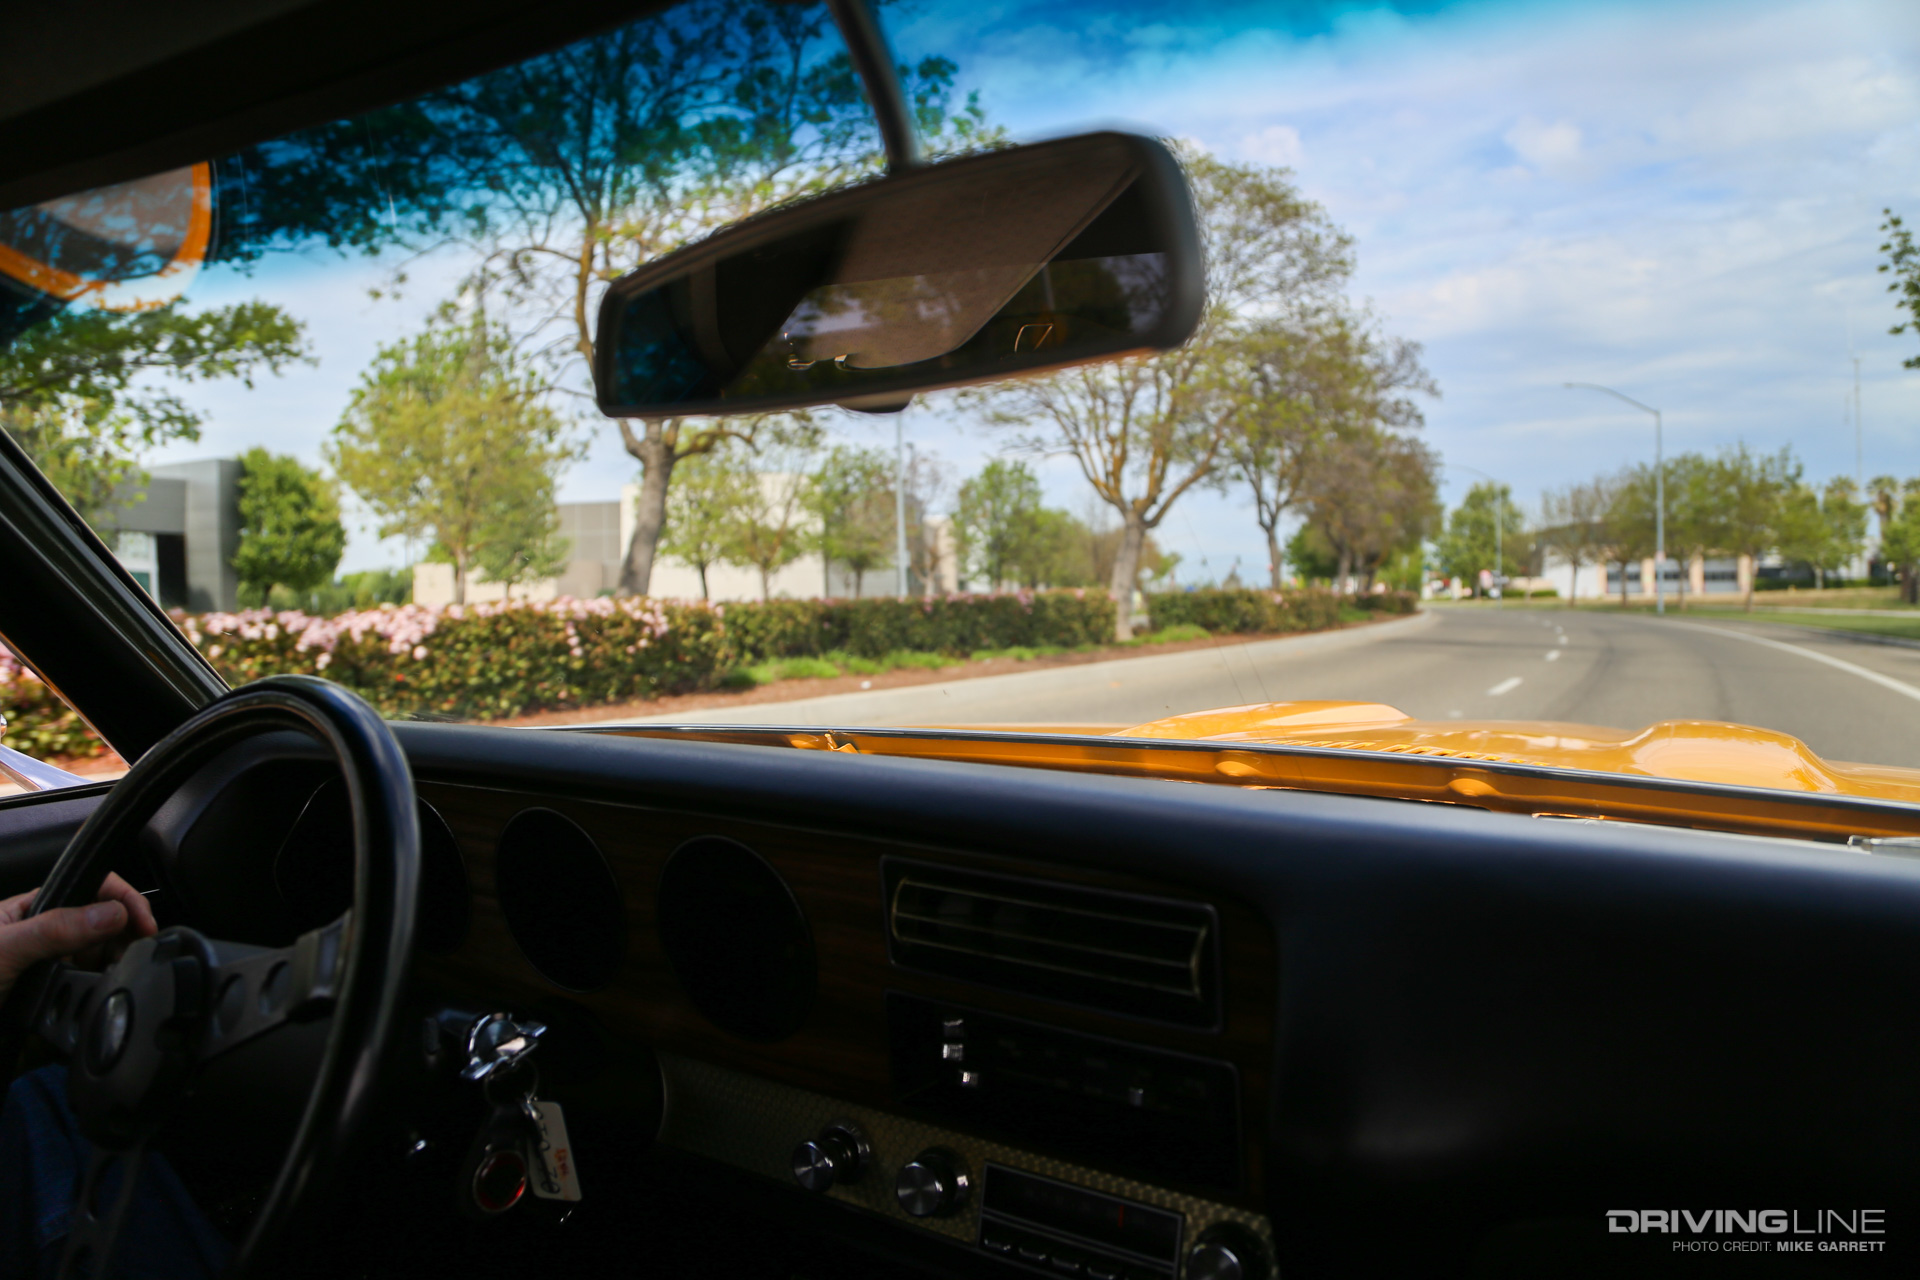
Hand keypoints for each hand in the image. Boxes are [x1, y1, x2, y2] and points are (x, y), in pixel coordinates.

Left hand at [0, 873, 158, 1008]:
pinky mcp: (58, 993)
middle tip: (139, 954)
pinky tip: (107, 992)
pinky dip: (107, 987)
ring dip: (120, 962)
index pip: (95, 887)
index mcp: (37, 909)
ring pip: (105, 954)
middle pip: (108, 922)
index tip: (147, 925)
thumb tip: (113, 913)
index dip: (126, 900)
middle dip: (130, 935)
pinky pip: (93, 984)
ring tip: (124, 975)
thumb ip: (54, 929)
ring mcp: (55, 963)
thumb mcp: (5, 949)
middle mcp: (50, 933)